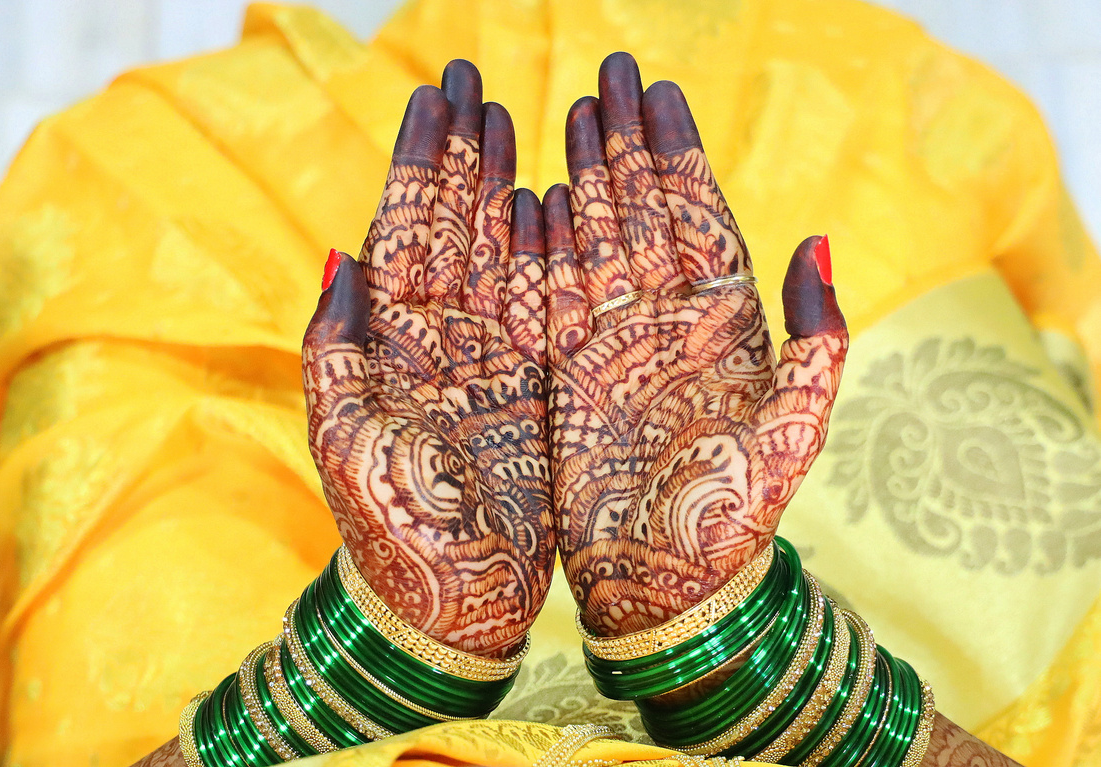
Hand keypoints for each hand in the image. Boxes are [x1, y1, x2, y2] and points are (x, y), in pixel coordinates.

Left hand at [302, 62, 552, 657]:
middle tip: (473, 78)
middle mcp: (440, 336)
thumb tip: (342, 252)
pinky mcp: (530, 383)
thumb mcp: (345, 438)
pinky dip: (548, 252)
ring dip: (505, 184)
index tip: (436, 95)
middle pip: (454, 222)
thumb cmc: (391, 530)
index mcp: (390, 340)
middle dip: (463, 150)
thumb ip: (337, 346)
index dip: (423, 159)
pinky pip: (543, 303)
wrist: (450, 601)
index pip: (408, 226)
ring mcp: (487, 355)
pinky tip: (552, 201)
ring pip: (499, 251)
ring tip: (517, 119)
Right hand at [544, 53, 847, 635]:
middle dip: (625, 143)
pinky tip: (533, 198)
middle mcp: (667, 326)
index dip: (675, 152)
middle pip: (642, 213)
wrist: (666, 586)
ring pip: (596, 243)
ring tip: (569, 116)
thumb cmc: (732, 518)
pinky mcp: (571, 375)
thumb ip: (813, 338)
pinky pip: (553, 298)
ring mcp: (615, 346)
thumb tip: (821, 241)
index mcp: (725, 327)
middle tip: (606, 74)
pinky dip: (542, 248)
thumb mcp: (792, 431)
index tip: (655, 90)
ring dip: (584, 178)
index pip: (697, 216)